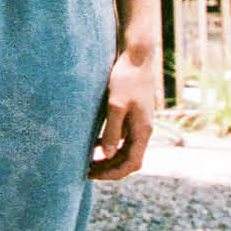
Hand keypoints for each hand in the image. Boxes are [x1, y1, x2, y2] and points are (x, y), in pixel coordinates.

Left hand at [89, 43, 156, 179]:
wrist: (137, 57)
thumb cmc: (126, 78)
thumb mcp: (116, 104)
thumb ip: (112, 130)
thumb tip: (107, 155)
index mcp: (143, 130)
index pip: (132, 163)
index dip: (113, 173)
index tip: (92, 174)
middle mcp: (144, 130)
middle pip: (128, 160)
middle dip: (109, 169)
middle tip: (86, 171)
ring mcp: (139, 123)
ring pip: (125, 150)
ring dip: (108, 158)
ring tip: (87, 161)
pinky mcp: (133, 115)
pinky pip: (122, 138)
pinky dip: (109, 144)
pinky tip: (93, 143)